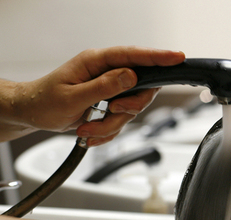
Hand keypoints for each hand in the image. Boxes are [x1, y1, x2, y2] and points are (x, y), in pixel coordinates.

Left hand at [5, 46, 184, 144]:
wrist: (33, 114)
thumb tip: (131, 76)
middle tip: (111, 113)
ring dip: (112, 125)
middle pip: (140, 87)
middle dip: (128, 108)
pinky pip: (122, 121)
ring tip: (88, 128)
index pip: (133, 55)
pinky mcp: (110, 103)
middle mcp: (106, 72)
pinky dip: (108, 131)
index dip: (158, 56)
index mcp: (96, 62)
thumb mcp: (74, 96)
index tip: (177, 57)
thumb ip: (104, 87)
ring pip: (131, 109)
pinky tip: (91, 132)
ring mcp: (109, 88)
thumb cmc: (44, 101)